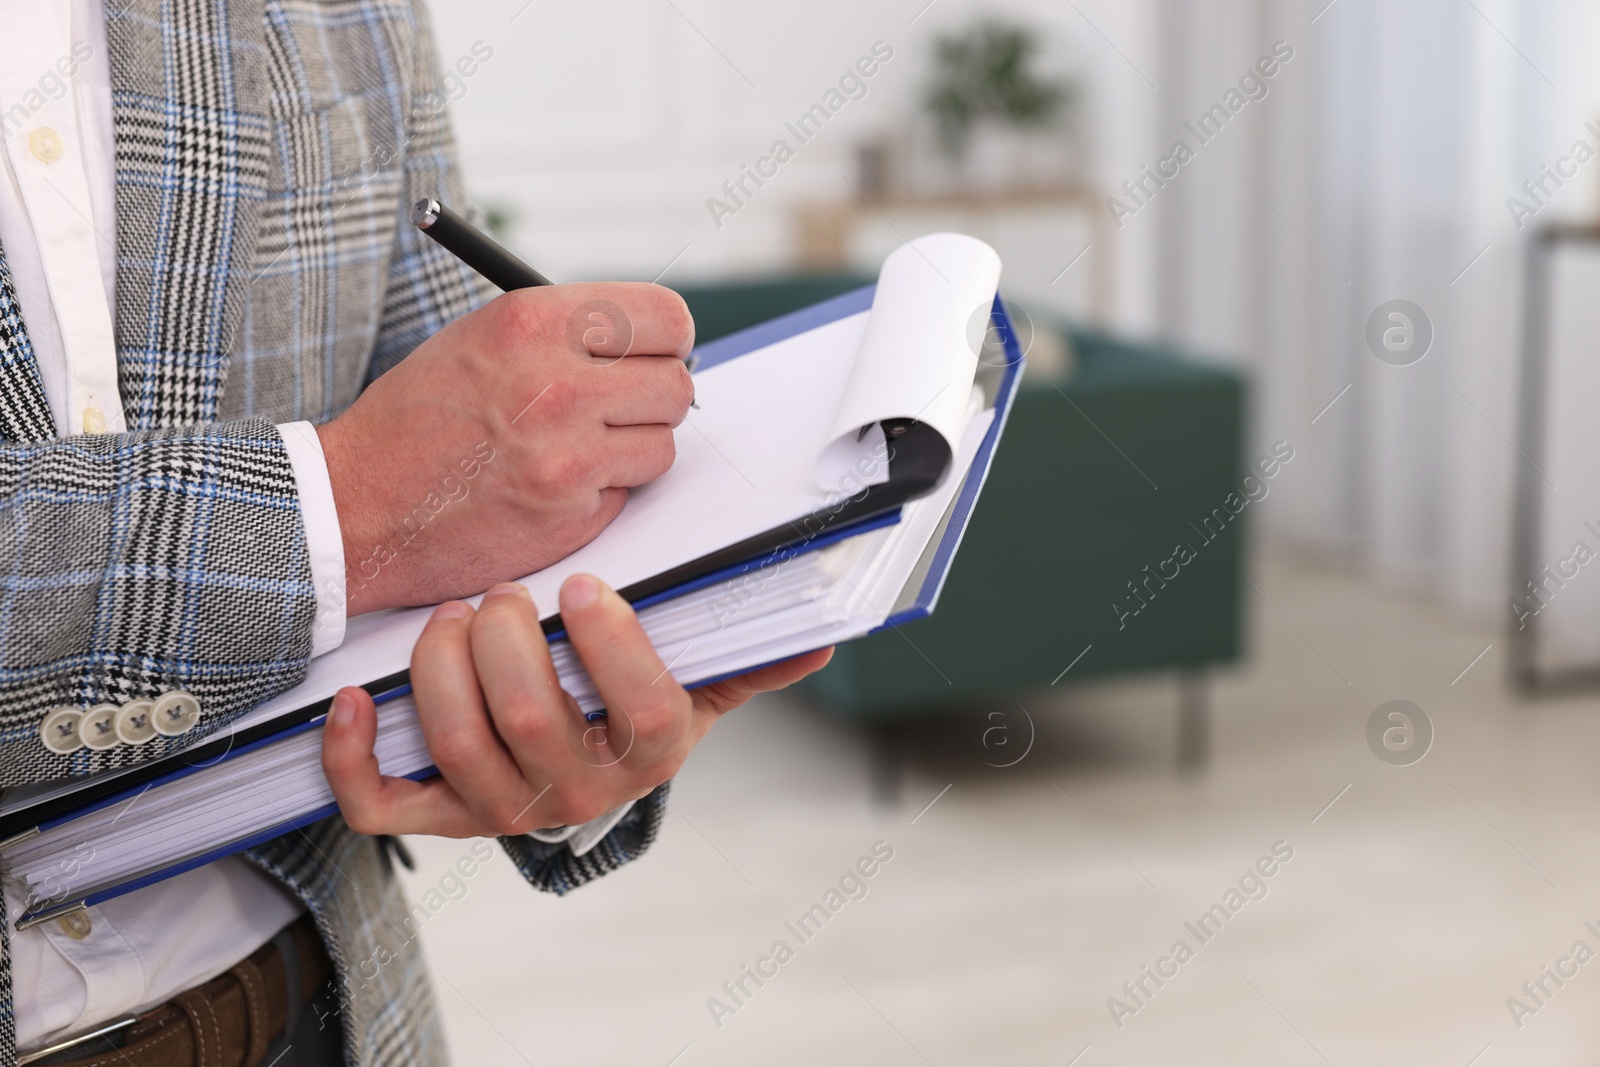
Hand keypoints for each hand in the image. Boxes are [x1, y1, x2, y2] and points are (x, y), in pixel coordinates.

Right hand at [317, 282, 695, 615]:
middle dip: (656, 398)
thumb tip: (647, 339)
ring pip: (663, 443)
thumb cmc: (416, 419)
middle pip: (676, 384)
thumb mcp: (482, 338)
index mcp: (533, 322)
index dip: (669, 339)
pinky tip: (555, 486)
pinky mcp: (569, 512)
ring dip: (634, 450)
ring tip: (579, 449)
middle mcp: (556, 382)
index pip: (665, 318)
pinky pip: (628, 493)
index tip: (659, 352)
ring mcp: (567, 454)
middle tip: (624, 409)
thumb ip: (565, 332)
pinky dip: (603, 492)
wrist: (356, 504)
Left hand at [321, 574, 832, 836]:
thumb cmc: (629, 712)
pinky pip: (381, 803)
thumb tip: (822, 639)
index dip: (609, 644)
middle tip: (501, 593)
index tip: (580, 586)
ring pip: (454, 745)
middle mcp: (573, 794)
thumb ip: (747, 660)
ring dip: (438, 669)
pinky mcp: (438, 815)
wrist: (577, 776)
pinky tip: (352, 697)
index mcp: (646, 756)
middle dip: (504, 641)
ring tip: (450, 618)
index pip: (639, 710)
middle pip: (528, 721)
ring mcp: (499, 810)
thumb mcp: (696, 689)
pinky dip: (352, 755)